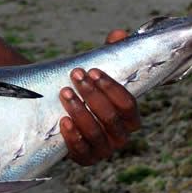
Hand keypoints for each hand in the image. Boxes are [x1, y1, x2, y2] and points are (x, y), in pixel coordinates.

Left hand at [58, 29, 140, 165]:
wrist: (62, 116)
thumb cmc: (87, 92)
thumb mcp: (97, 75)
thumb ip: (109, 55)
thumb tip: (119, 34)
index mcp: (129, 117)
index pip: (129, 106)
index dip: (112, 88)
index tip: (92, 71)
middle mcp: (120, 136)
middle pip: (112, 118)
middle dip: (93, 95)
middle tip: (76, 75)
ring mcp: (103, 149)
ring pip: (96, 134)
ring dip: (80, 112)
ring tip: (64, 92)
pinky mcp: (85, 159)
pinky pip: (82, 152)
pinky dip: (73, 137)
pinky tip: (63, 121)